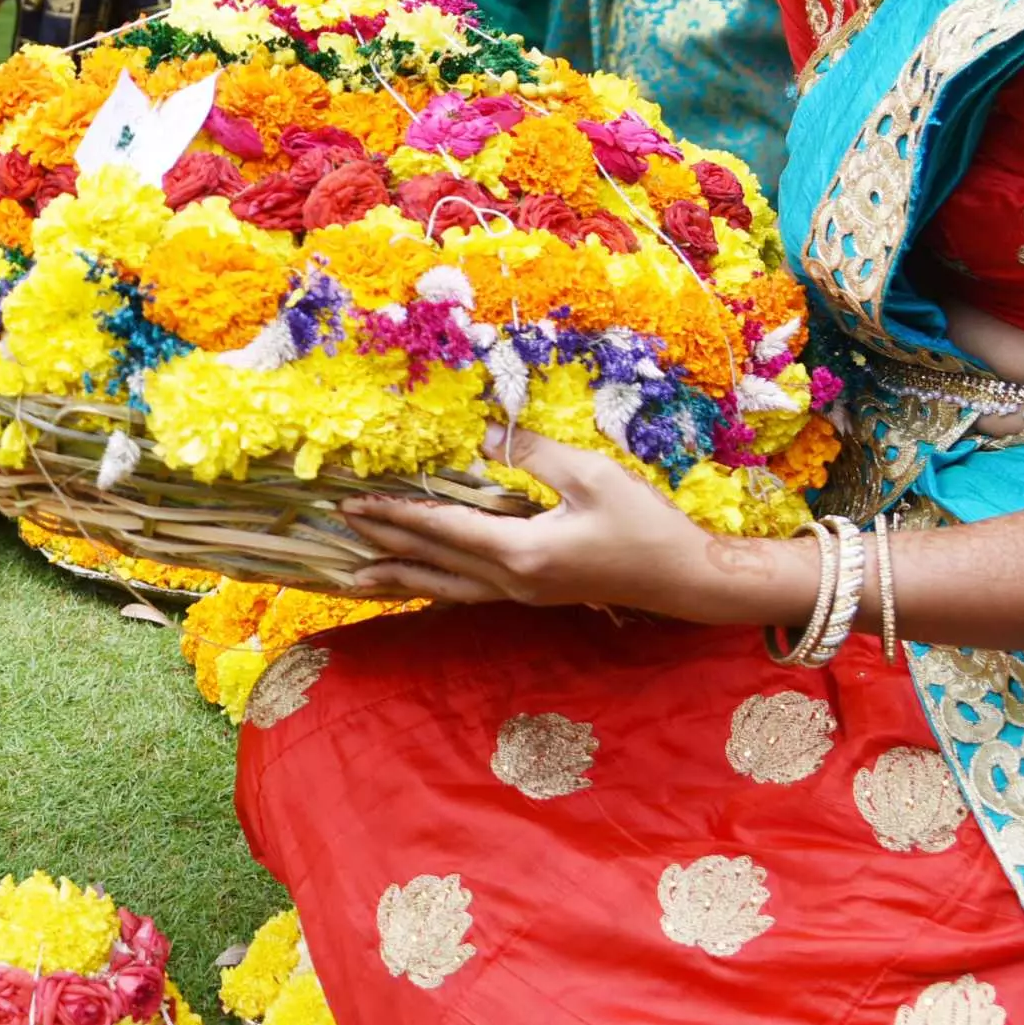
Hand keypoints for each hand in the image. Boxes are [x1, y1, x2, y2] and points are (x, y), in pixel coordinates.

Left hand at [324, 429, 736, 615]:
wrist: (685, 579)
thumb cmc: (645, 524)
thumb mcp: (591, 475)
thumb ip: (532, 454)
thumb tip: (484, 431)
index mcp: (522, 552)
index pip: (442, 530)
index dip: (395, 515)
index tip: (353, 504)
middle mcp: (513, 581)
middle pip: (434, 562)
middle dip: (385, 544)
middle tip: (338, 531)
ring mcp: (523, 593)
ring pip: (447, 586)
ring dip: (402, 574)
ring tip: (357, 575)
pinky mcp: (535, 593)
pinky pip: (470, 591)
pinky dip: (436, 584)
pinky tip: (421, 581)